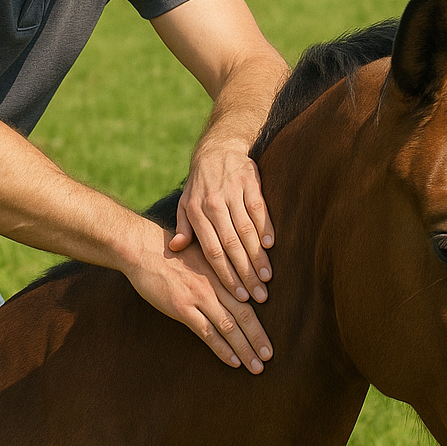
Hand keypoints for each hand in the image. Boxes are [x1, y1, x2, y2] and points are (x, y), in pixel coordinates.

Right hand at [126, 226, 272, 373]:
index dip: (261, 318)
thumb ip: (218, 270)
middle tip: (269, 356)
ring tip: (257, 366)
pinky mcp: (181, 307)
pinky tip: (233, 361)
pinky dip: (222, 348)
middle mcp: (214, 285)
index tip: (270, 334)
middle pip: (244, 315)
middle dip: (258, 338)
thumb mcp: (201, 253)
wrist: (143, 248)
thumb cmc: (170, 251)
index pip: (248, 298)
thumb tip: (234, 288)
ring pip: (229, 327)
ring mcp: (199, 296)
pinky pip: (207, 332)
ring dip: (245, 348)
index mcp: (221, 271)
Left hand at [169, 145, 274, 305]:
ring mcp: (233, 192)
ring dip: (259, 257)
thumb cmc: (200, 185)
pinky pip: (260, 209)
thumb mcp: (185, 203)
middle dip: (245, 273)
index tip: (238, 295)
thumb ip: (182, 227)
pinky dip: (266, 228)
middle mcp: (214, 204)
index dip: (226, 275)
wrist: (218, 149)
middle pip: (231, 245)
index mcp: (196, 213)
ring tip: (267, 278)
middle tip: (258, 295)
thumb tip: (175, 248)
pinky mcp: (250, 183)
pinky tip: (271, 247)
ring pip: (247, 231)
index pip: (212, 251)